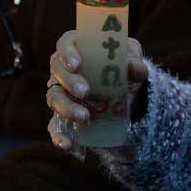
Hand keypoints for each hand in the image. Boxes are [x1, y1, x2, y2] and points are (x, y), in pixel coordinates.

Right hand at [46, 30, 147, 152]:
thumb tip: (136, 69)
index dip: (67, 53)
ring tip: (85, 117)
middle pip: (57, 72)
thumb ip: (134, 62)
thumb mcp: (132, 60)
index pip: (65, 44)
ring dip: (67, 108)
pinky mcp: (63, 115)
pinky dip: (59, 136)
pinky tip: (68, 146)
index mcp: (77, 48)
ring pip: (54, 98)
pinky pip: (55, 126)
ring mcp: (61, 93)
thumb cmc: (123, 65)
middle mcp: (63, 69)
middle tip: (86, 92)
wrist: (126, 90)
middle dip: (69, 82)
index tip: (77, 64)